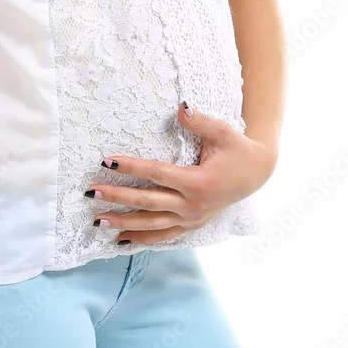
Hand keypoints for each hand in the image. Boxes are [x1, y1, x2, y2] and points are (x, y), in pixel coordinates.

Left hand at [85, 101, 276, 244]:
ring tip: (97, 221)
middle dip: (117, 197)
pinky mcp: (193, 225)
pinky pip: (164, 236)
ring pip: (152, 224)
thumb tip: (180, 106)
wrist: (256, 173)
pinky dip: (143, 239)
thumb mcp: (223, 131)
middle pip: (147, 202)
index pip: (156, 173)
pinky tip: (122, 241)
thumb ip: (199, 121)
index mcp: (198, 182)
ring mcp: (192, 219)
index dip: (130, 167)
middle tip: (91, 191)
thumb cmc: (237, 149)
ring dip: (124, 223)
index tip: (107, 160)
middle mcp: (193, 205)